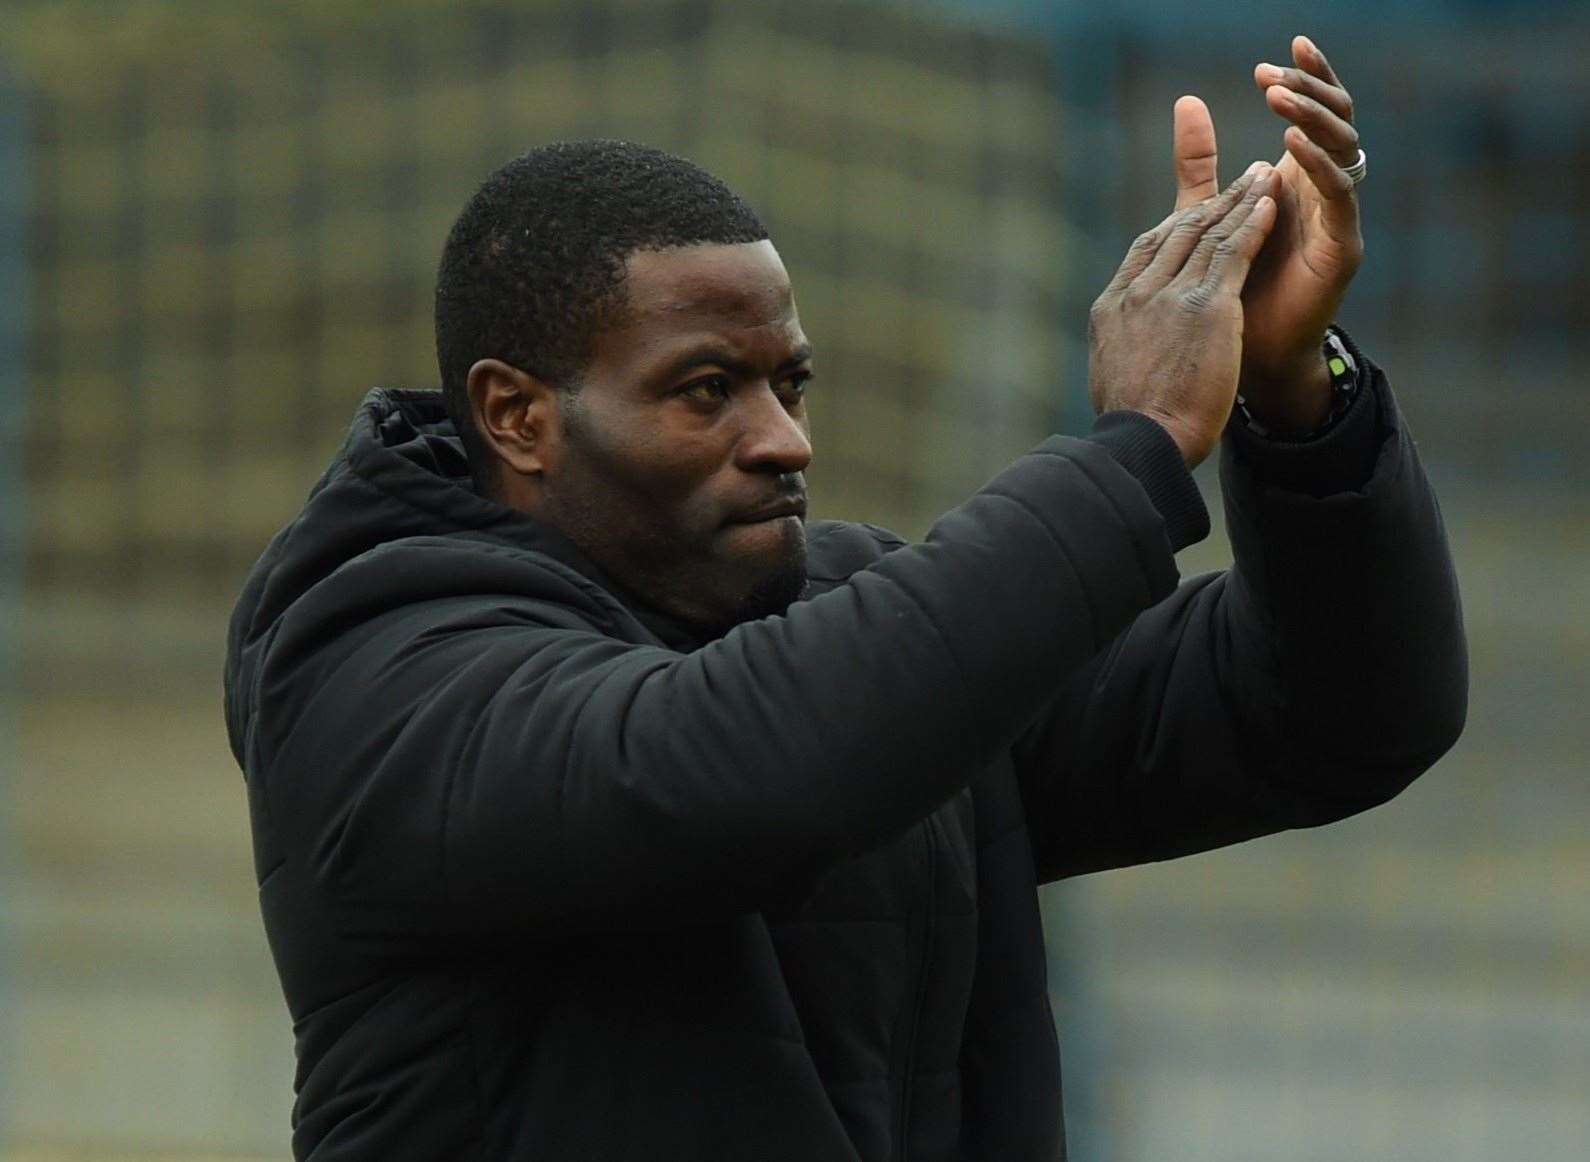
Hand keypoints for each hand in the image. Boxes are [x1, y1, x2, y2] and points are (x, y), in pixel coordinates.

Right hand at [1089, 166, 1281, 467]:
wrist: (1144, 439)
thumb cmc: (1132, 426)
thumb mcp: (1114, 377)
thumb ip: (1124, 351)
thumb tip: (1125, 356)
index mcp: (1113, 308)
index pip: (1146, 252)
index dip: (1176, 227)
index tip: (1199, 211)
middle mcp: (1138, 293)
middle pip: (1177, 233)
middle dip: (1213, 202)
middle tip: (1242, 179)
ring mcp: (1169, 296)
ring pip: (1208, 235)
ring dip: (1240, 201)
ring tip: (1264, 177)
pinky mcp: (1206, 307)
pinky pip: (1233, 252)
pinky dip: (1253, 224)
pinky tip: (1271, 204)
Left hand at [1172, 36, 1363, 433]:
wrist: (1245, 358)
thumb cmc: (1231, 287)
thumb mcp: (1208, 212)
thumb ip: (1200, 162)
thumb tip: (1186, 100)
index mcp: (1299, 178)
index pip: (1315, 112)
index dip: (1303, 81)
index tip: (1267, 62)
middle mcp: (1325, 191)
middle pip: (1337, 120)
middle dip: (1310, 91)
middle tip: (1275, 74)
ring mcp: (1338, 218)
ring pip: (1344, 149)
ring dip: (1313, 119)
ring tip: (1279, 98)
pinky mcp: (1342, 248)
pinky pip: (1340, 196)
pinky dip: (1318, 168)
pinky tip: (1289, 150)